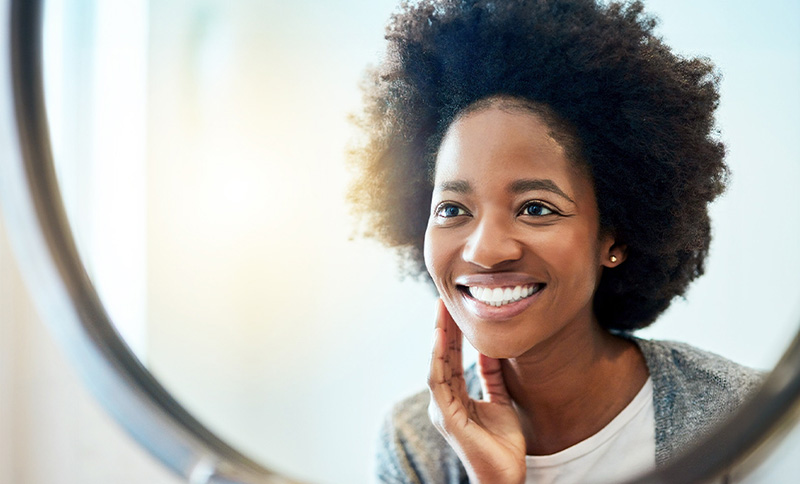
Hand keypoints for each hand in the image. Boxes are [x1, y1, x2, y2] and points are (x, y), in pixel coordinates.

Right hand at [427, 299, 526, 483]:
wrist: (506, 476)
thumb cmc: (503, 444)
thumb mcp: (500, 400)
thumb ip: (492, 375)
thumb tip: (489, 347)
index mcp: (455, 397)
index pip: (452, 357)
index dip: (453, 332)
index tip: (455, 308)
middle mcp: (444, 400)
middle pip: (442, 356)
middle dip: (443, 327)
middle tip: (444, 299)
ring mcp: (442, 408)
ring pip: (437, 363)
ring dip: (439, 336)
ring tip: (441, 311)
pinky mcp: (446, 416)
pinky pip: (439, 381)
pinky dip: (439, 357)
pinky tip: (442, 338)